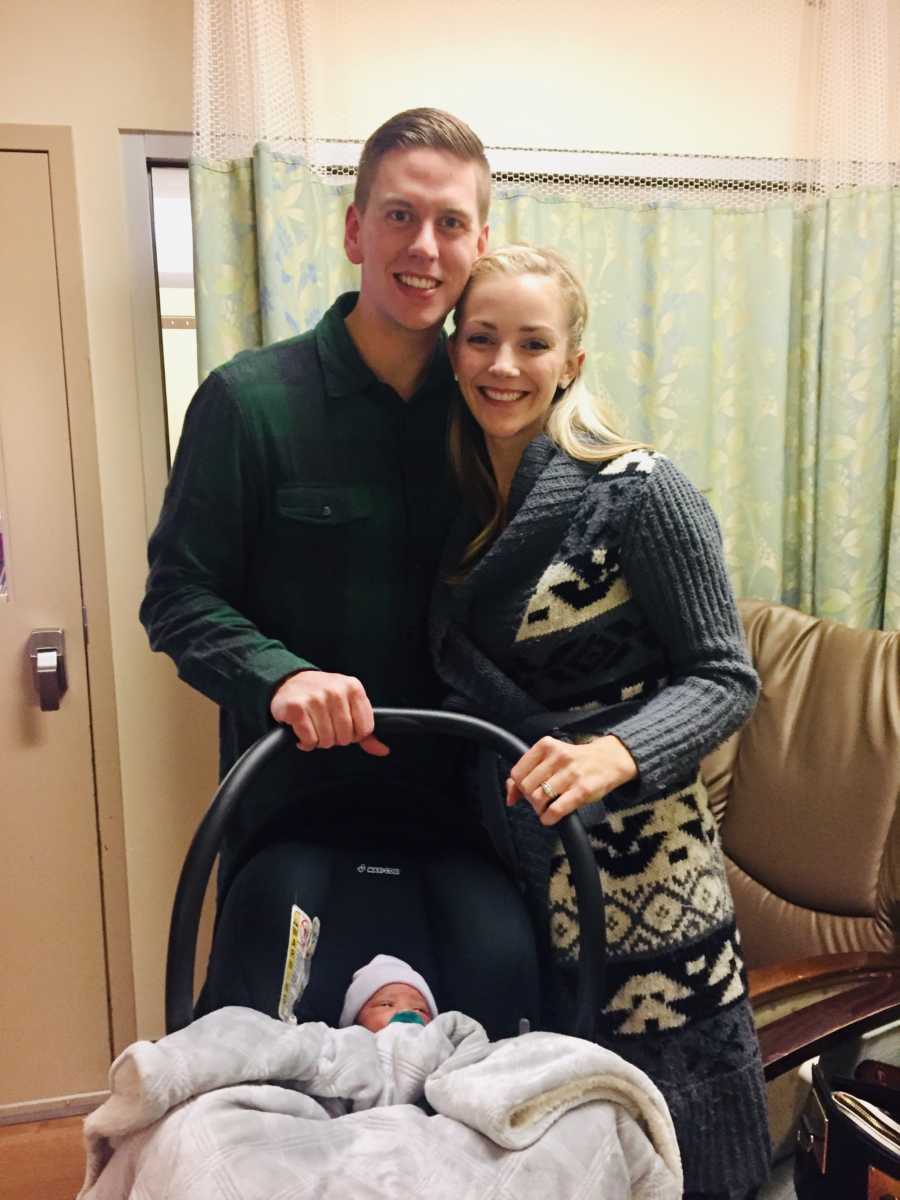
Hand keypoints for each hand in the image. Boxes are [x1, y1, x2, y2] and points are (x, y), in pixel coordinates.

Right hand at [270, 671, 389, 755]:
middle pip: (345, 737)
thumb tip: (382, 750)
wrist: (290, 681)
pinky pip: (309, 740)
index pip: (365, 729)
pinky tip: (302, 730)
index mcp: (353, 688)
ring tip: (313, 726)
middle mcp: (335, 691)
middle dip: (334, 738)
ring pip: (326, 741)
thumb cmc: (323, 696)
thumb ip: (365, 729)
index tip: (343, 727)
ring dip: (319, 740)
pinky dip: (305, 742)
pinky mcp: (296, 708)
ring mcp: (315, 698)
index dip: (353, 735)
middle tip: (325, 726)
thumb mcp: (348, 705)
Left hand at [506, 735, 637, 825]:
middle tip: (540, 799)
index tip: (527, 790)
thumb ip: (527, 772)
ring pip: (538, 799)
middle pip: (526, 787)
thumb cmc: (576, 761)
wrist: (609, 760)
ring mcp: (571, 773)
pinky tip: (551, 816)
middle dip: (530, 798)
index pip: (517, 772)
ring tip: (547, 807)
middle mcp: (558, 757)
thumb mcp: (550, 758)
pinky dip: (548, 818)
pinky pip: (556, 810)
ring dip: (539, 809)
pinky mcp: (582, 790)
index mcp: (546, 745)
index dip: (518, 787)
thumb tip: (510, 797)